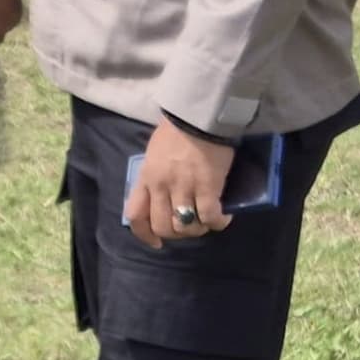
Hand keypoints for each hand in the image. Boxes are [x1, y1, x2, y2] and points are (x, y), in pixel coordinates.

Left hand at [126, 118, 235, 249]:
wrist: (197, 117)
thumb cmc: (175, 133)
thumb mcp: (154, 156)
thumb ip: (154, 178)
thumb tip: (162, 198)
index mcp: (145, 178)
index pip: (136, 215)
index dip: (145, 235)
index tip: (156, 242)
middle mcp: (161, 186)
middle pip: (163, 227)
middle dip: (177, 234)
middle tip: (189, 226)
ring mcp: (183, 187)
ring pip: (186, 226)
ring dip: (198, 229)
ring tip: (206, 221)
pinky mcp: (207, 186)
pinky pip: (210, 216)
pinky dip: (217, 222)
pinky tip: (223, 217)